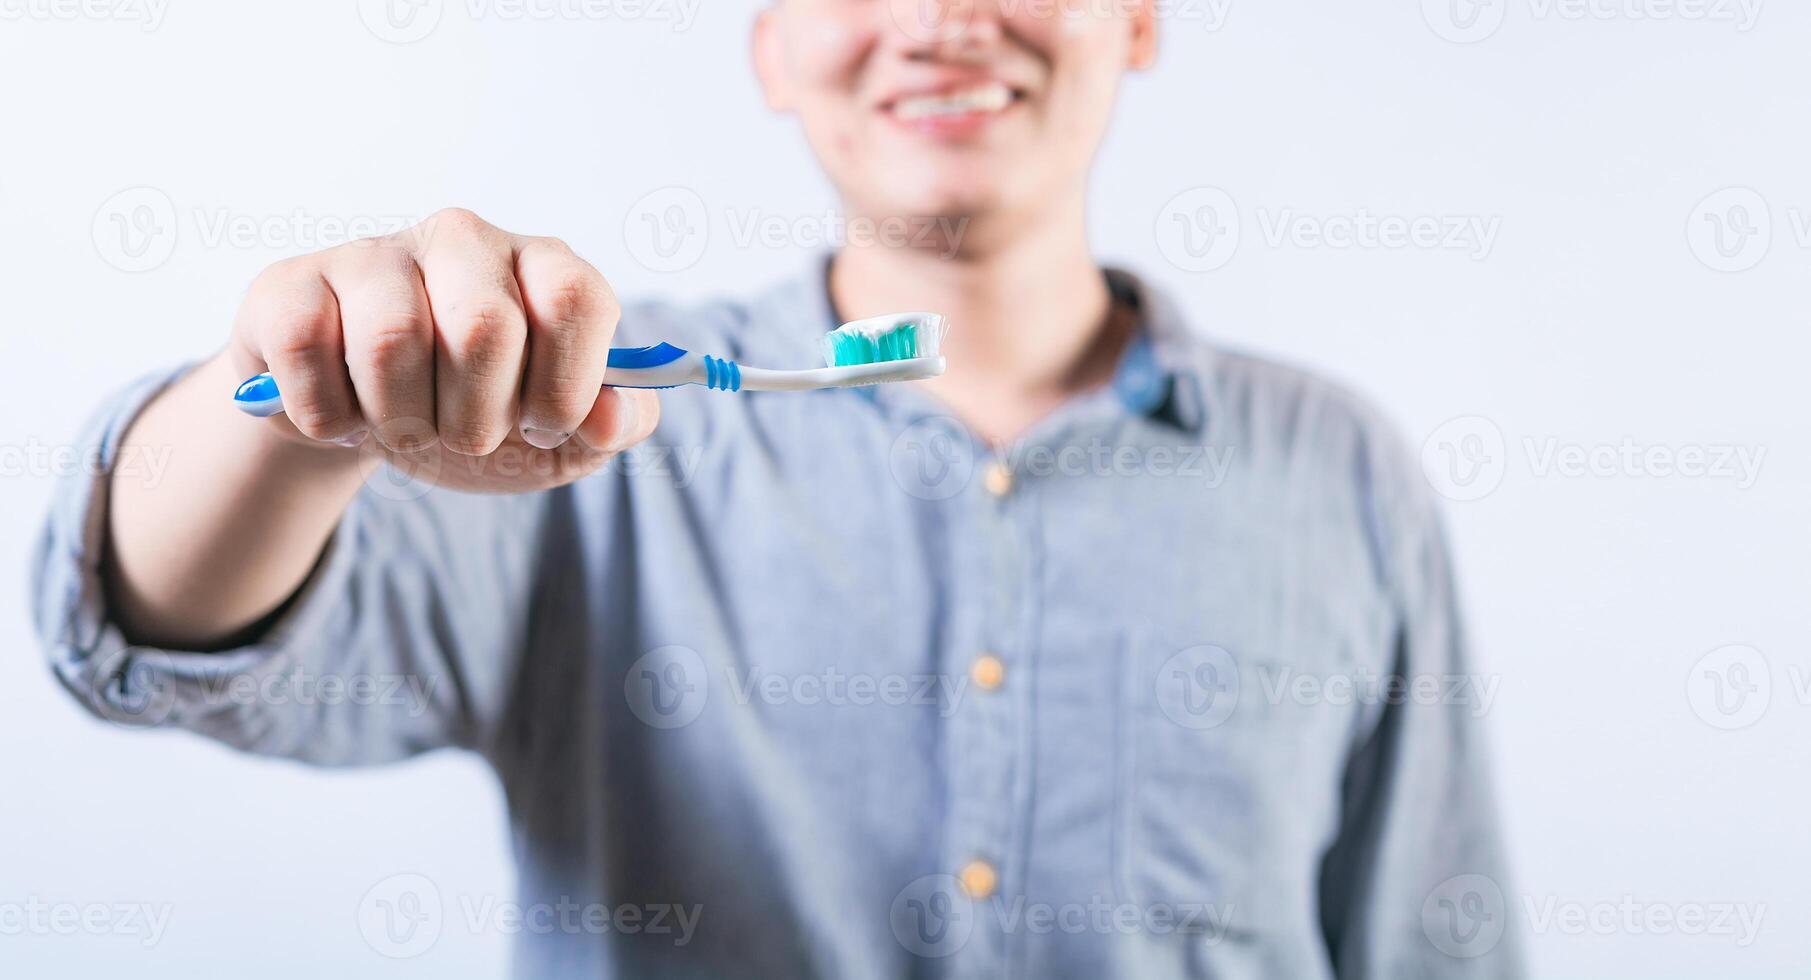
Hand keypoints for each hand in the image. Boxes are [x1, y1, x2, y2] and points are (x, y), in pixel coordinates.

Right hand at [226, 208, 658, 492]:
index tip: (540, 425)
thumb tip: (614, 414)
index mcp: (542, 266)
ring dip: (402, 422)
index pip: (576, 300)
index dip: (563, 385)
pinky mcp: (291, 285)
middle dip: (476, 418)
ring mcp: (373, 253)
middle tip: (463, 434)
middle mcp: (463, 240)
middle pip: (482, 328)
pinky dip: (327, 417)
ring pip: (392, 343)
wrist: (363, 426)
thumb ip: (610, 425)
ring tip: (403, 427)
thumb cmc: (472, 416)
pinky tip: (342, 412)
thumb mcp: (557, 438)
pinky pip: (305, 351)